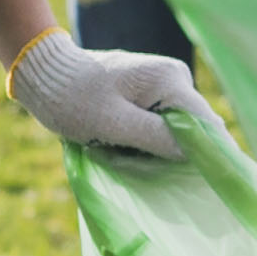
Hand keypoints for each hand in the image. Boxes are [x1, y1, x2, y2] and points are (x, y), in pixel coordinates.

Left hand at [9, 34, 201, 159]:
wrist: (45, 73)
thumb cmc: (73, 98)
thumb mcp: (113, 123)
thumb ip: (156, 136)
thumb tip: (196, 152)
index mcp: (169, 79)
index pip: (206, 122)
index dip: (211, 153)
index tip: (209, 182)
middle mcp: (175, 76)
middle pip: (194, 126)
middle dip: (177, 150)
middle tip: (148, 166)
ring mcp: (164, 82)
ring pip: (177, 127)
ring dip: (159, 145)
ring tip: (129, 152)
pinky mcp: (151, 91)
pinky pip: (162, 122)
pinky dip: (148, 137)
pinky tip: (126, 143)